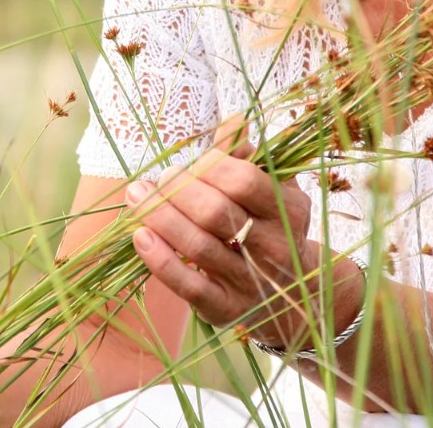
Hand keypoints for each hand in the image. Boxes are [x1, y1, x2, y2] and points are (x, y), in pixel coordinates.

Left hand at [125, 116, 322, 348]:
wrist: (296, 298)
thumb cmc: (272, 229)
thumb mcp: (273, 191)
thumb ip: (249, 158)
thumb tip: (234, 121)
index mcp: (288, 211)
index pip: (244, 181)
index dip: (209, 166)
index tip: (189, 162)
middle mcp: (274, 249)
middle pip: (216, 213)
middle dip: (178, 191)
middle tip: (158, 179)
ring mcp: (251, 283)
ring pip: (199, 248)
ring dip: (160, 218)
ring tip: (136, 196)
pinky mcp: (227, 310)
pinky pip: (189, 287)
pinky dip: (160, 261)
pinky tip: (140, 236)